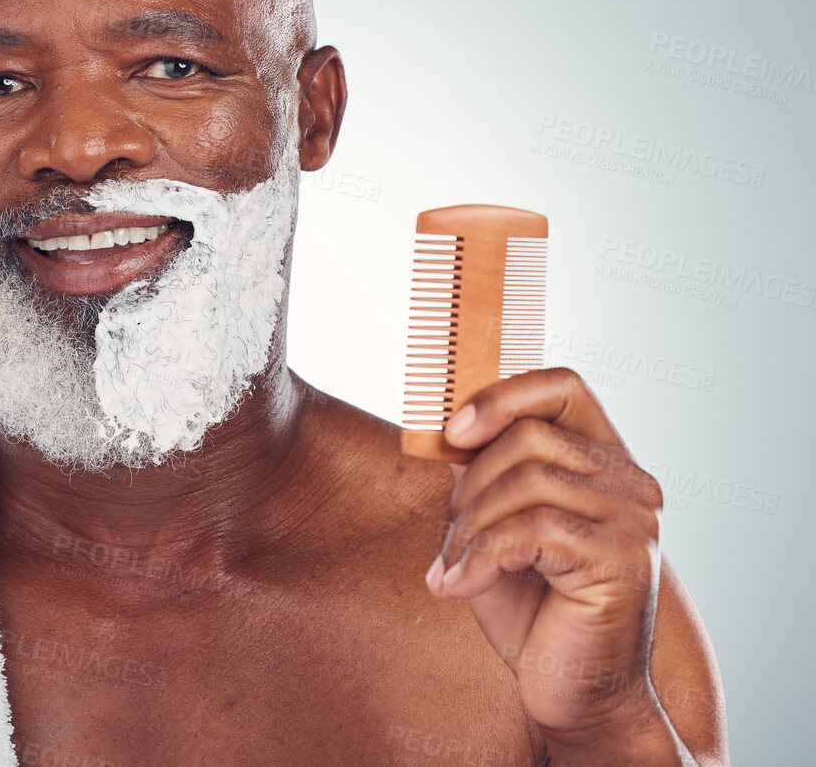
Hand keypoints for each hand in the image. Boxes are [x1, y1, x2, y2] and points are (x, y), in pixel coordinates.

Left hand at [426, 367, 675, 756]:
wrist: (573, 689)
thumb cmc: (531, 607)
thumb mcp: (496, 525)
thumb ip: (483, 474)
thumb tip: (441, 427)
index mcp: (606, 462)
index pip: (563, 386)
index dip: (500, 396)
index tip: (450, 434)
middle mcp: (632, 484)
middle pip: (528, 436)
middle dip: (468, 486)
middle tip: (448, 540)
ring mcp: (634, 522)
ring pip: (525, 481)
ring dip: (469, 527)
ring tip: (452, 568)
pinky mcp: (620, 562)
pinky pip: (530, 531)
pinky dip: (481, 558)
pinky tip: (461, 588)